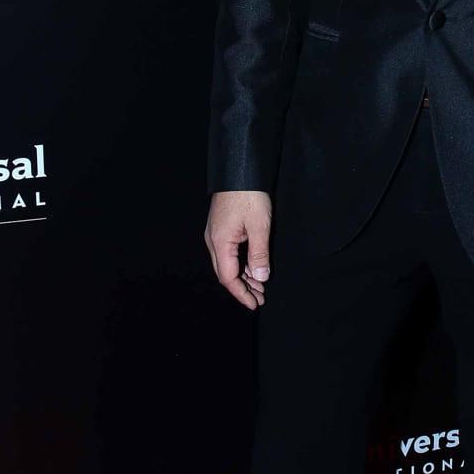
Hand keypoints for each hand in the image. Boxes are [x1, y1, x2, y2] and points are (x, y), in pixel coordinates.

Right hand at [205, 190, 271, 309]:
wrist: (240, 169)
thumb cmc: (249, 195)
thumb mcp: (260, 226)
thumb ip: (259, 254)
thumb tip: (260, 278)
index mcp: (220, 242)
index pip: (228, 278)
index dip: (242, 293)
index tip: (255, 304)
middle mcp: (213, 240)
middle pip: (225, 273)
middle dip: (243, 288)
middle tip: (260, 299)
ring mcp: (215, 233)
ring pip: (227, 263)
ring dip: (243, 276)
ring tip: (260, 286)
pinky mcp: (221, 227)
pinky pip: (229, 252)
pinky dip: (241, 263)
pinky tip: (253, 268)